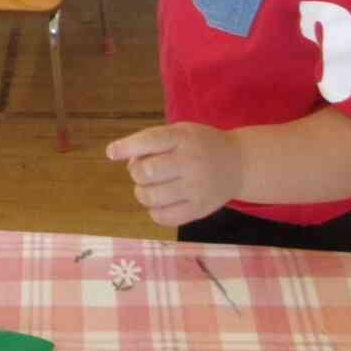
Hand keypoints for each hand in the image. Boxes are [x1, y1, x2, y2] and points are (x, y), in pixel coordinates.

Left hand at [106, 123, 243, 227]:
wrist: (239, 163)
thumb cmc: (199, 145)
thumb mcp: (180, 132)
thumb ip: (152, 142)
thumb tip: (123, 158)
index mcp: (184, 137)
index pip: (150, 140)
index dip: (127, 146)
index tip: (111, 153)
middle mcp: (191, 162)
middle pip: (146, 171)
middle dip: (136, 172)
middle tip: (144, 171)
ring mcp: (197, 187)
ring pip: (151, 197)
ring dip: (142, 192)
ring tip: (150, 187)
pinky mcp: (200, 209)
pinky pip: (164, 217)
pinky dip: (154, 210)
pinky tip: (161, 202)